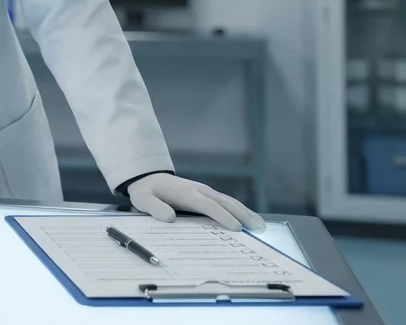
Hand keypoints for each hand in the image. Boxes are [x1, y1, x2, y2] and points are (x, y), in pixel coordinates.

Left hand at [126, 173, 265, 231]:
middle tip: (260, 230)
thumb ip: (155, 208)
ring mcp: (205, 191)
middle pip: (226, 203)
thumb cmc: (146, 191)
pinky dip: (240, 210)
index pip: (209, 206)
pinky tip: (250, 220)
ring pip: (230, 201)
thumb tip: (169, 218)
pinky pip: (227, 202)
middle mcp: (200, 191)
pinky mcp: (207, 194)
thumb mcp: (143, 200)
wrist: (148, 177)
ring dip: (246, 213)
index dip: (223, 216)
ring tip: (261, 226)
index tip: (237, 228)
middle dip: (243, 215)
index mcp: (187, 193)